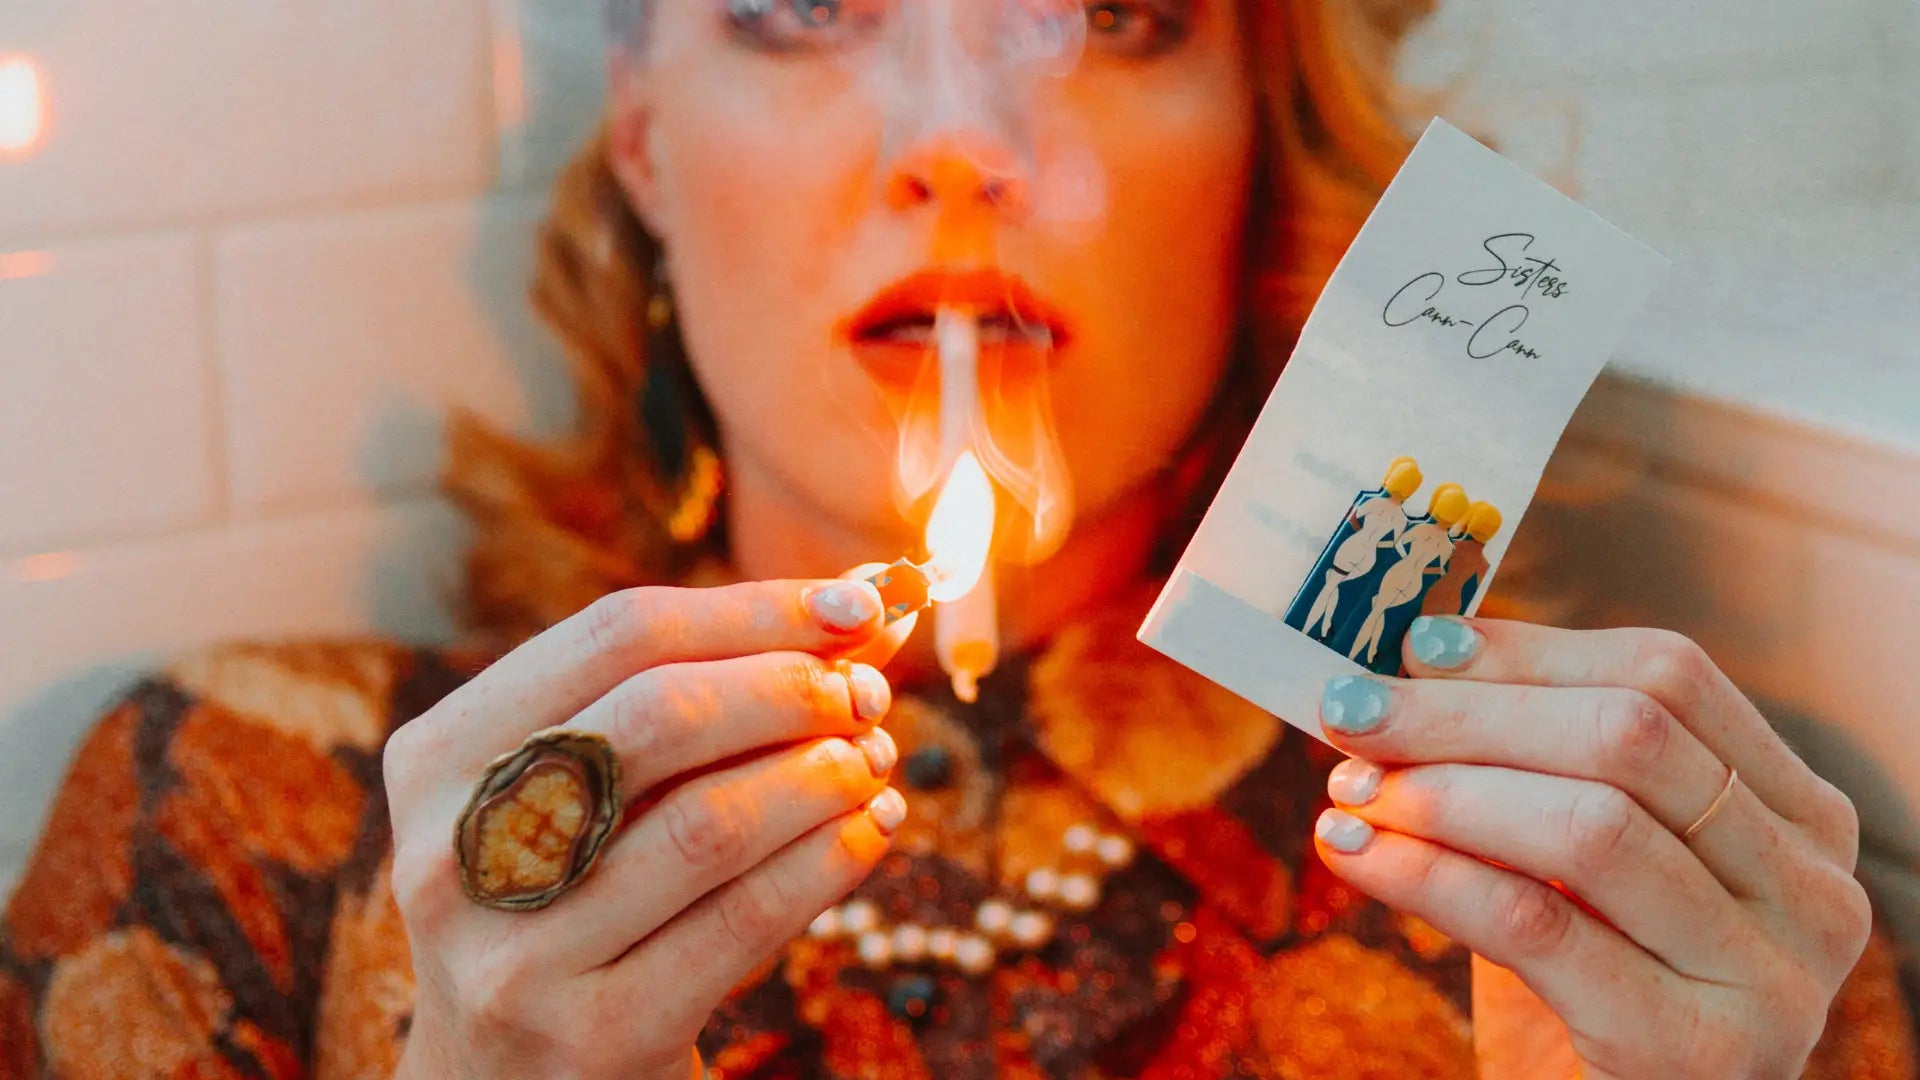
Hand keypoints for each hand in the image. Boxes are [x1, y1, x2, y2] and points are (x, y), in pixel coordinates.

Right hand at [383, 574, 914, 1079]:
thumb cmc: (574, 898)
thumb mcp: (588, 794)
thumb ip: (698, 692)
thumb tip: (867, 603)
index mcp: (440, 757)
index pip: (618, 635)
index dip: (753, 608)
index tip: (855, 603)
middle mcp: (456, 850)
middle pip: (662, 714)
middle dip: (792, 687)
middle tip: (867, 693)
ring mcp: (517, 953)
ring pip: (710, 822)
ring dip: (823, 774)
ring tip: (876, 759)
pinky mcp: (595, 1034)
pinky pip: (746, 919)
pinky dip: (831, 858)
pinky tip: (874, 828)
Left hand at [1311, 618, 1869, 1079]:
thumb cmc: (1588, 986)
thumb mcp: (1577, 864)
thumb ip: (1534, 768)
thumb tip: (1414, 666)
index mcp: (1798, 816)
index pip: (1668, 677)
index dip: (1530, 652)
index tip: (1414, 646)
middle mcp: (1812, 890)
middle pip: (1629, 738)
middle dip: (1469, 714)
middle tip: (1353, 711)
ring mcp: (1769, 977)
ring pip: (1588, 826)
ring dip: (1442, 793)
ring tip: (1351, 789)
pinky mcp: (1693, 1051)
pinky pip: (1535, 924)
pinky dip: (1425, 874)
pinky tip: (1353, 852)